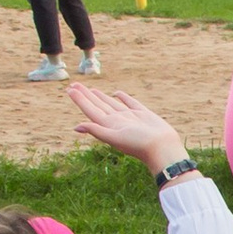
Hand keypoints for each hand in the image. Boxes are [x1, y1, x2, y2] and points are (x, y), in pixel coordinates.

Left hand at [69, 85, 187, 171]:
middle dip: (86, 95)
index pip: (90, 110)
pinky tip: (116, 93)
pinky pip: (130, 103)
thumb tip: (76, 127)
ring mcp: (130, 117)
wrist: (162, 148)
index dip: (79, 100)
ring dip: (100, 96)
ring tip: (91, 89)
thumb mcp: (115, 138)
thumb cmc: (139, 145)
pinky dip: (122, 97)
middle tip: (74, 85)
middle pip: (98, 105)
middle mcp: (117, 121)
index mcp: (109, 126)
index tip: (69, 89)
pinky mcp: (143, 114)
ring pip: (111, 104)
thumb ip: (96, 131)